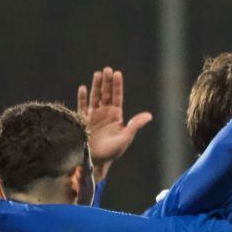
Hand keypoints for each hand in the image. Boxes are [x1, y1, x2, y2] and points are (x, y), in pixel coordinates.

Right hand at [77, 67, 152, 182]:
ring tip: (97, 74)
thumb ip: (135, 125)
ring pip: (95, 97)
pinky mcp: (83, 121)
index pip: (117, 96)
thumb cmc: (113, 151)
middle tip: (107, 69)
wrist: (96, 161)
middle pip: (106, 93)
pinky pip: (82, 106)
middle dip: (106, 82)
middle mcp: (105, 113)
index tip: (117, 73)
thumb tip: (149, 115)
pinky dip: (82, 97)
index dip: (117, 85)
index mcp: (116, 116)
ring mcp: (93, 116)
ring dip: (96, 86)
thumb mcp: (126, 137)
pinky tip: (83, 88)